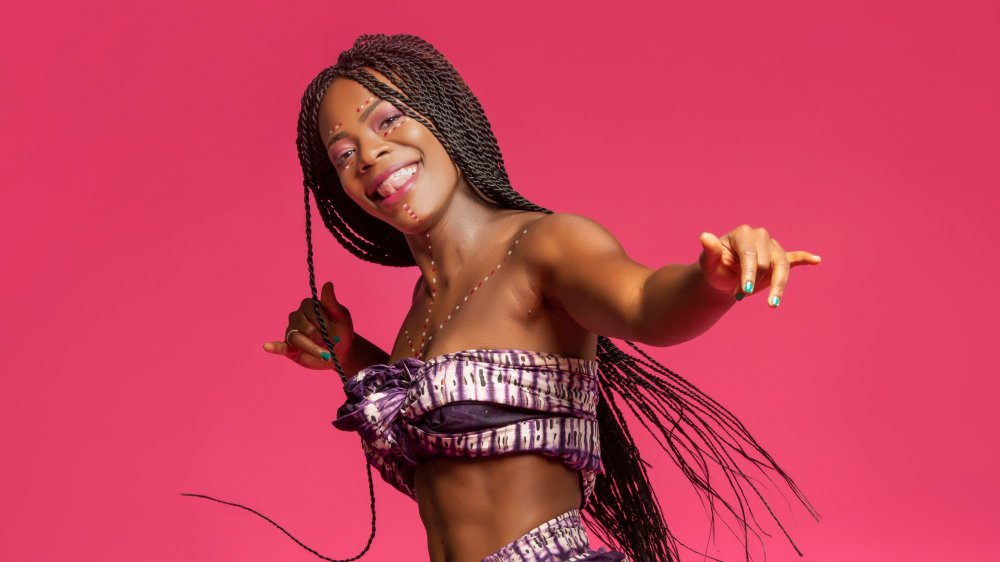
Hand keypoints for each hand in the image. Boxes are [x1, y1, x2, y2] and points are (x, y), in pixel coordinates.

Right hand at [262, 281, 355, 369]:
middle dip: (321, 337)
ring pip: (296, 338)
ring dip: (312, 348)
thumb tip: (328, 284)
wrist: (341, 351)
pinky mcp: (289, 347)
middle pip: (305, 327)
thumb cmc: (341, 331)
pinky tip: (267, 346)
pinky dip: (274, 347)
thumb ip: (331, 302)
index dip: (324, 323)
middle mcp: (297, 316)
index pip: (312, 311)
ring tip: (325, 355)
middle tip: (331, 343)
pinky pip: (280, 346)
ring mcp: (292, 331)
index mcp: (309, 305)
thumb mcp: (341, 316)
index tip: (336, 331)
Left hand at [698, 226, 821, 306]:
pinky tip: (816, 260)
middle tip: (738, 294)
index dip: (748, 274)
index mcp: (743, 234)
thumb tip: (704, 237)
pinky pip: (795, 258)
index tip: (742, 291)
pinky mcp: (780, 258)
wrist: (722, 276)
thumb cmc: (715, 268)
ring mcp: (772, 247)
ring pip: (782, 267)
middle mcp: (761, 236)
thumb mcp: (709, 263)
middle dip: (753, 282)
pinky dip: (805, 259)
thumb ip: (710, 251)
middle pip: (766, 263)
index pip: (751, 255)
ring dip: (777, 286)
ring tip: (772, 304)